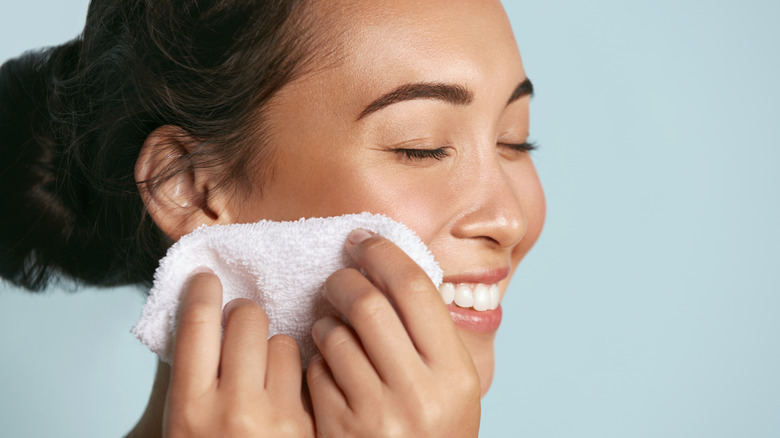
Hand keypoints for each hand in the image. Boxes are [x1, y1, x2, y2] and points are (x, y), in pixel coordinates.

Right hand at [163, 272, 313, 437]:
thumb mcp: (182, 421)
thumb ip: (191, 373)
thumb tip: (202, 315)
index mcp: (191, 408)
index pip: (198, 323)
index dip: (202, 290)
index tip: (206, 279)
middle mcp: (235, 409)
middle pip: (247, 318)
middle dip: (242, 315)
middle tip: (237, 328)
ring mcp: (278, 416)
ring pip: (282, 341)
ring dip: (272, 350)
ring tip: (261, 377)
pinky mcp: (311, 422)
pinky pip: (308, 370)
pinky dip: (294, 377)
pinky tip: (282, 397)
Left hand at [306, 230, 480, 436]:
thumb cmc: (434, 431)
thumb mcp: (454, 386)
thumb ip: (432, 334)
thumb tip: (393, 268)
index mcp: (455, 374)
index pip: (414, 289)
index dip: (384, 254)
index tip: (363, 240)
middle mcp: (419, 393)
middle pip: (367, 303)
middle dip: (345, 280)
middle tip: (338, 277)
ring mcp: (376, 416)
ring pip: (334, 335)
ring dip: (326, 319)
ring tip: (332, 322)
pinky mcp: (339, 431)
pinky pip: (316, 372)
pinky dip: (317, 357)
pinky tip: (328, 362)